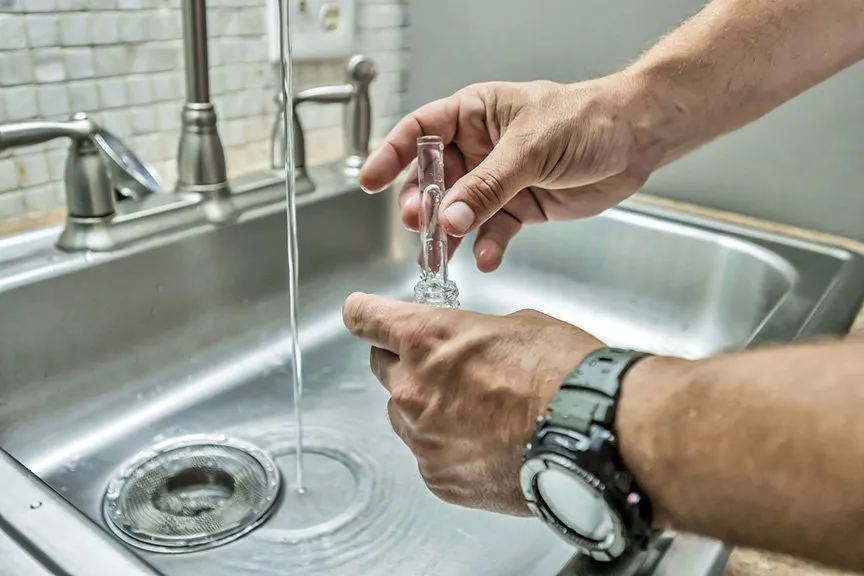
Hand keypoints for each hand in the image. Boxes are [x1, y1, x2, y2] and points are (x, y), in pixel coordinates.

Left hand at [342, 292, 603, 515]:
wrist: (595, 432)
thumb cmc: (564, 372)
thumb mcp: (516, 324)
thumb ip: (470, 333)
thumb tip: (466, 344)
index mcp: (426, 339)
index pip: (364, 318)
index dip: (365, 313)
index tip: (364, 314)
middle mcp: (412, 388)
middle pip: (382, 368)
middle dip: (406, 362)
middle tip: (446, 366)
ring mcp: (423, 438)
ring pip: (404, 415)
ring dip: (427, 407)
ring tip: (478, 409)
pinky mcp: (440, 477)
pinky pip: (429, 454)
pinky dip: (449, 446)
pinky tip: (486, 440)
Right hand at [359, 76, 655, 271]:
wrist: (634, 141)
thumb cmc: (585, 120)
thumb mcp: (529, 148)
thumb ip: (488, 186)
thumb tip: (451, 218)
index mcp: (473, 115)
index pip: (419, 132)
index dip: (391, 155)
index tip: (369, 181)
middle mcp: (478, 149)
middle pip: (434, 180)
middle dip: (424, 205)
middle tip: (421, 225)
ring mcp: (496, 181)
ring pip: (459, 212)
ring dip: (449, 236)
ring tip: (439, 258)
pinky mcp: (517, 208)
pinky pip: (491, 231)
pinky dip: (486, 247)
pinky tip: (486, 258)